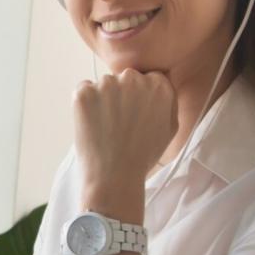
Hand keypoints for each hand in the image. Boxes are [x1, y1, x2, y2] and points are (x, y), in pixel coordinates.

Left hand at [72, 69, 176, 198]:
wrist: (115, 176)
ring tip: (107, 128)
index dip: (140, 97)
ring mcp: (107, 84)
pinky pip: (84, 90)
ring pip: (104, 85)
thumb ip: (168, 101)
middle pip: (125, 79)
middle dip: (122, 95)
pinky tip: (93, 125)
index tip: (136, 113)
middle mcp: (134, 79)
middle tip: (120, 123)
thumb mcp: (170, 128)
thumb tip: (160, 85)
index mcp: (159, 86)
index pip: (148, 78)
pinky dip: (85, 104)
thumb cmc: (142, 156)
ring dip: (103, 100)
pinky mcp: (84, 93)